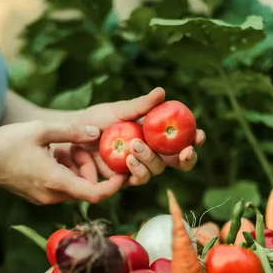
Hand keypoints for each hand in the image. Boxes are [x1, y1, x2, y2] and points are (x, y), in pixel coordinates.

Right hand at [0, 120, 124, 204]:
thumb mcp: (40, 130)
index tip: (121, 170)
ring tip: (61, 146)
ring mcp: (44, 198)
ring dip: (76, 167)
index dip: (114, 185)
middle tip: (78, 144)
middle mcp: (52, 195)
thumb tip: (97, 132)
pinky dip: (64, 171)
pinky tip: (51, 153)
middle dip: (89, 166)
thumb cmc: (5, 143)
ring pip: (74, 186)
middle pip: (86, 187)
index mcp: (56, 181)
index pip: (96, 194)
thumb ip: (71, 131)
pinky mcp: (38, 195)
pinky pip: (61, 186)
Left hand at [78, 87, 205, 185]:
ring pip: (156, 171)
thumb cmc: (97, 120)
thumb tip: (162, 92)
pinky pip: (137, 179)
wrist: (73, 135)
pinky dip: (136, 171)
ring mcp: (139, 167)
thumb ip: (140, 105)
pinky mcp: (124, 179)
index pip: (182, 140)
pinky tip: (129, 161)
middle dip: (186, 158)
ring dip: (151, 160)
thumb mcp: (118, 110)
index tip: (199, 136)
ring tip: (136, 147)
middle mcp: (152, 154)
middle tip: (184, 151)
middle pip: (178, 162)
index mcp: (156, 136)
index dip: (195, 141)